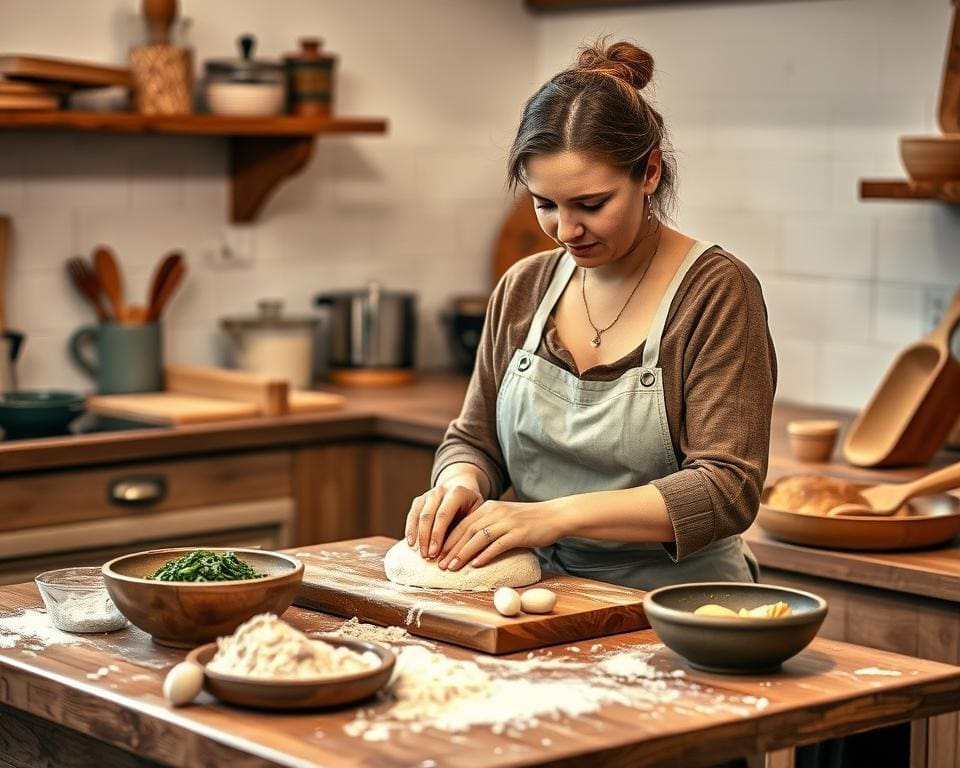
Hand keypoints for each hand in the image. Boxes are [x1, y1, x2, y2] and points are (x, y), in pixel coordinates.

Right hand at [405, 481, 483, 558]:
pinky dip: (410, 530)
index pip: (443, 515)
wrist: (463, 488)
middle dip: (425, 538)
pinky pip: (412, 515)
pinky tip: (411, 543)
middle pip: (428, 516)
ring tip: (420, 553)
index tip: (434, 553)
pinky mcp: (420, 499)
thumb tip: (463, 554)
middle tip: (426, 556)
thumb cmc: (472, 507)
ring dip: (417, 536)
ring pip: (418, 516)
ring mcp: (429, 494)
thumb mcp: (477, 514)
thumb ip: (470, 528)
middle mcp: (441, 491)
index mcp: (457, 493)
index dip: (437, 535)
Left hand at [437, 499, 565, 570]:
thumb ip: (488, 525)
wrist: (555, 515)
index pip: (462, 524)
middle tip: (440, 565)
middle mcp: (495, 512)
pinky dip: (485, 555)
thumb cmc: (529, 520)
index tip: (437, 554)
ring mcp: (507, 522)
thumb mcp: (504, 517)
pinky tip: (476, 565)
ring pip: (478, 538)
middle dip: (450, 549)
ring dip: (463, 554)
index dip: (448, 539)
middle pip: (466, 531)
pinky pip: (498, 544)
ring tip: (452, 567)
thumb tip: (469, 543)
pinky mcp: (519, 533)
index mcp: (489, 507)